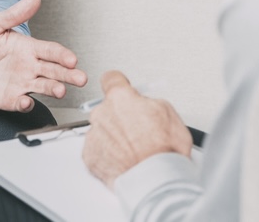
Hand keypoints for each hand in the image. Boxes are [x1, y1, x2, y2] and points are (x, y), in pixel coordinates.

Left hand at [0, 0, 87, 111]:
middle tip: (81, 78)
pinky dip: (26, 104)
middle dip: (70, 75)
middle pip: (55, 71)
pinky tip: (26, 101)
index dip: (63, 55)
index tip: (72, 59)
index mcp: (29, 48)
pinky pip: (22, 103)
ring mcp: (22, 83)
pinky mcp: (11, 99)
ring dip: (54, 89)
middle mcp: (30, 66)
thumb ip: (14, 14)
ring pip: (44, 87)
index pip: (52, 51)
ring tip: (61, 91)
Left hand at [82, 70, 192, 186]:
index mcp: (120, 98)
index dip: (119, 84)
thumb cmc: (163, 149)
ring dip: (114, 137)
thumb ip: (148, 101)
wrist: (154, 180)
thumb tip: (143, 103)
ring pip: (102, 130)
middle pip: (107, 108)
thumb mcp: (168, 111)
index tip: (122, 89)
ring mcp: (94, 135)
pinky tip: (124, 160)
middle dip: (120, 116)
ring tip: (133, 150)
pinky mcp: (89, 156)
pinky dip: (107, 154)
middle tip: (137, 130)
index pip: (111, 79)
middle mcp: (102, 114)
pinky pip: (97, 150)